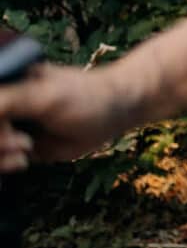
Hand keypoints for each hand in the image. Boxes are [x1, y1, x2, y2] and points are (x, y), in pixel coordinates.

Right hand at [0, 63, 136, 171]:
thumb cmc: (83, 95)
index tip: (8, 130)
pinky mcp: (14, 146)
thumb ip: (6, 101)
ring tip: (27, 148)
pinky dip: (3, 165)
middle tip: (22, 143)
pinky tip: (23, 161)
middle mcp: (1, 103)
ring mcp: (5, 125)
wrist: (115, 112)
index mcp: (2, 82)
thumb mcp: (41, 95)